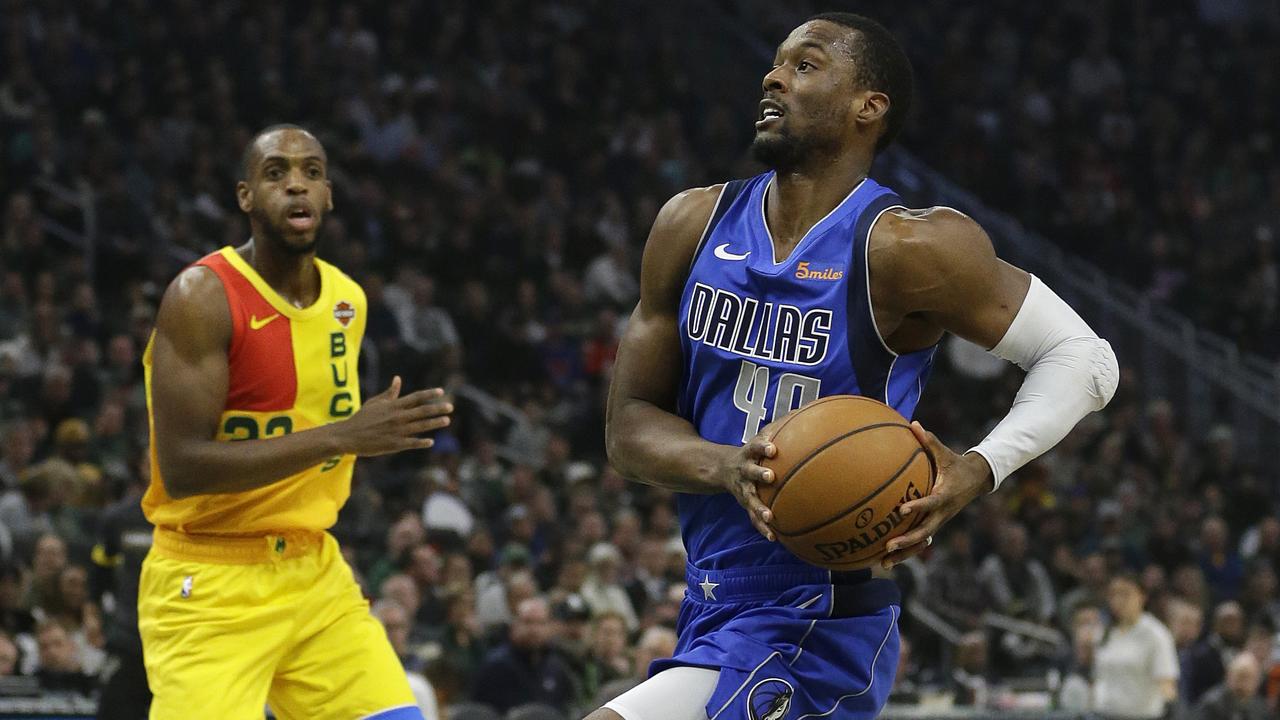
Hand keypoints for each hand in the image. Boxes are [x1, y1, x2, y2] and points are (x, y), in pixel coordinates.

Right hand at [341, 376, 452, 455]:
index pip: (415, 397)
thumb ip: (390, 392)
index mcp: (393, 406)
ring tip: (446, 421)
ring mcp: (397, 431)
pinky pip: (412, 443)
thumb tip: (398, 378)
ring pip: (420, 426)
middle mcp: (397, 417)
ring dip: (434, 423)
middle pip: (422, 411)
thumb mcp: (375, 402)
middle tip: (450, 407)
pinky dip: (422, 442)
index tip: (441, 391)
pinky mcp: (394, 444)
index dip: (429, 394)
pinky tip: (431, 442)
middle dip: (437, 408)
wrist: (349, 436)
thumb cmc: (362, 418)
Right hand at [716, 430, 777, 540]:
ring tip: (769, 517)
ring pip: (750, 499)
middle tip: (771, 477)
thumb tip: (804, 413)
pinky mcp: (745, 503)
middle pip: (750, 472)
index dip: (763, 447)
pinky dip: (763, 528)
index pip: (755, 446)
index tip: (773, 448)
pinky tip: (774, 538)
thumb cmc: (751, 452)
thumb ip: (777, 430)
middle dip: (759, 474)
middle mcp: (744, 471)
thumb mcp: (758, 438)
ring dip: (759, 508)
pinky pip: (753, 517)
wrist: (722, 468)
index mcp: (748, 453)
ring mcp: (743, 489)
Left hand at [880, 421, 991, 568]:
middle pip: (925, 532)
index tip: (901, 510)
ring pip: (921, 543)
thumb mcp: (945, 453)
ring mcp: (939, 522)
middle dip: (907, 540)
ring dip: (903, 553)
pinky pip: (920, 542)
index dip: (918, 507)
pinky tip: (886, 559)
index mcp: (945, 495)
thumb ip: (928, 440)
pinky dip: (906, 551)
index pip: (931, 503)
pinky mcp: (935, 525)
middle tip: (888, 545)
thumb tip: (913, 423)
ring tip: (882, 563)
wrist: (976, 481)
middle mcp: (942, 513)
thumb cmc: (956, 464)